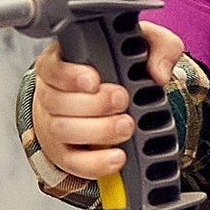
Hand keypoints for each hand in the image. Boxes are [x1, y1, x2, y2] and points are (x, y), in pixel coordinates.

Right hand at [31, 21, 184, 179]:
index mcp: (63, 63)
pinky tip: (117, 157)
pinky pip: (74, 163)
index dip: (69, 75)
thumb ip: (158, 45)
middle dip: (93, 104)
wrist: (102, 101)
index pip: (51, 68)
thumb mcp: (140, 45)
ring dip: (98, 130)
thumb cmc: (115, 69)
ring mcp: (55, 126)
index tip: (93, 80)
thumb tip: (159, 73)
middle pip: (57, 102)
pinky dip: (96, 163)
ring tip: (126, 125)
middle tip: (122, 100)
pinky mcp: (66, 154)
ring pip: (63, 131)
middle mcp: (52, 94)